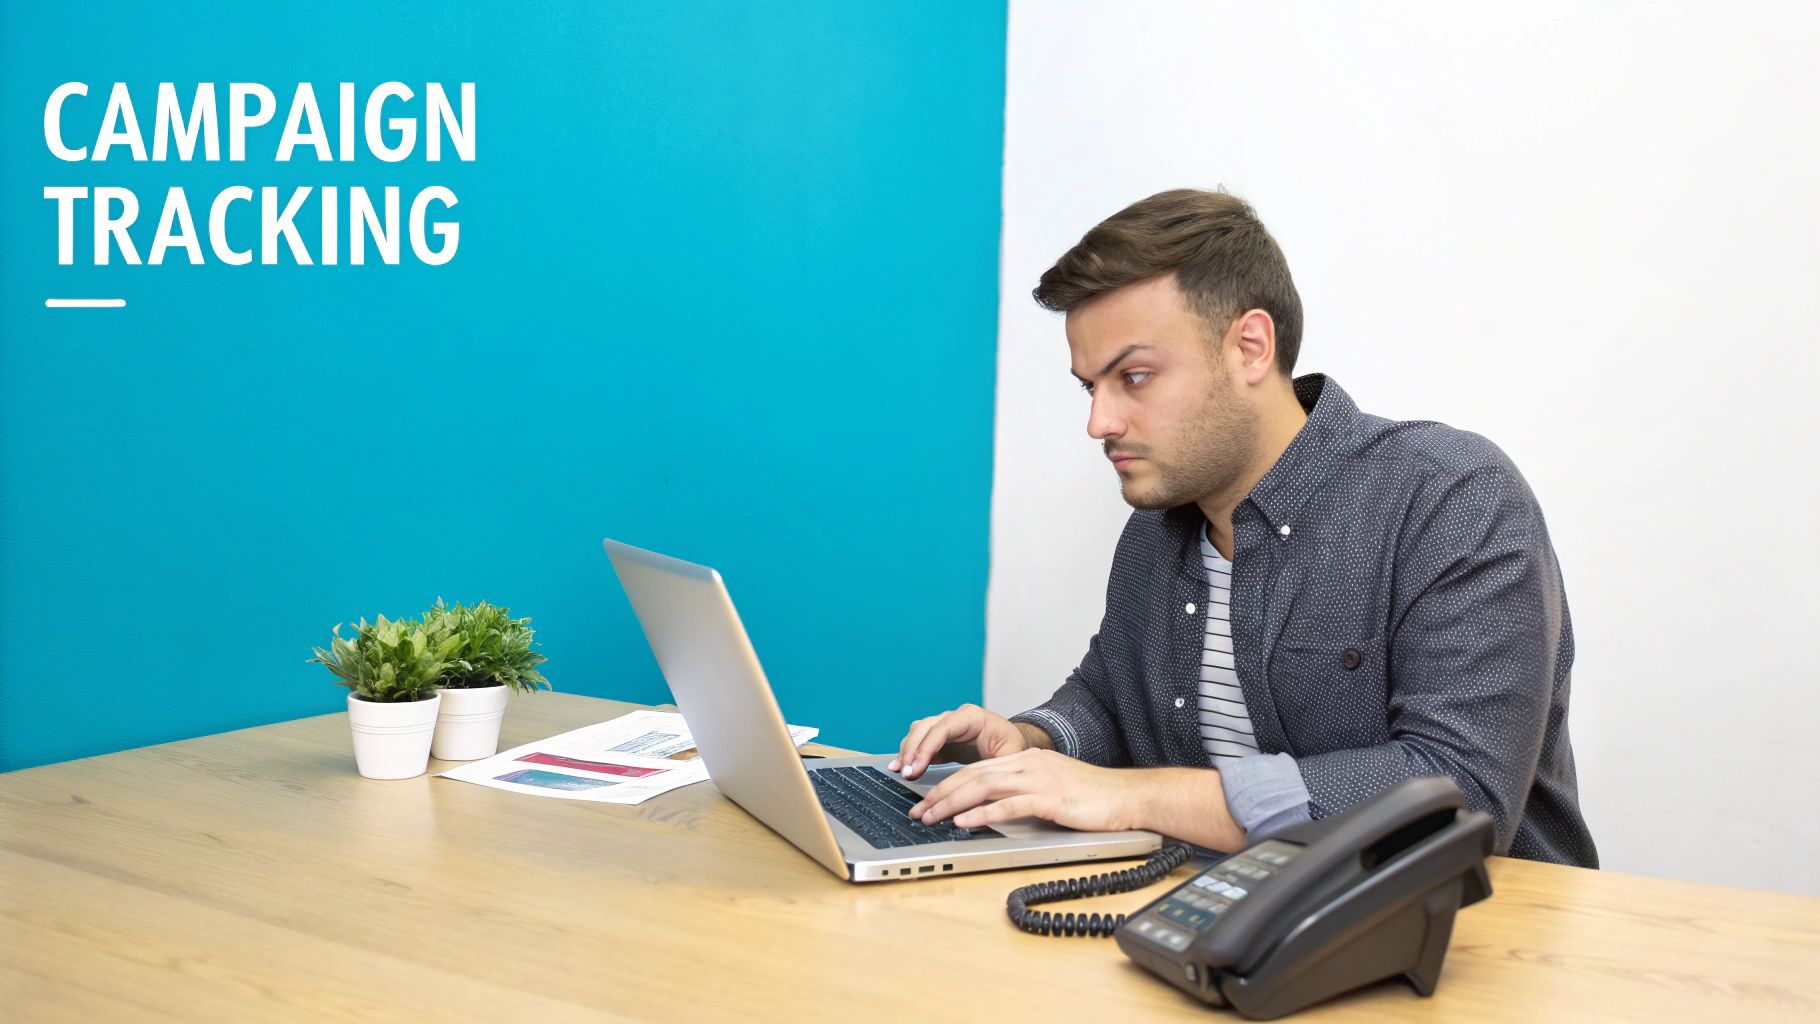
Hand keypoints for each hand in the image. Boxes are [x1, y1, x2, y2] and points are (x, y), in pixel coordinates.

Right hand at [888, 703, 1026, 780]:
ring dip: (907, 751)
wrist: (1010, 742)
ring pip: (918, 732)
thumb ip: (997, 765)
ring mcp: (945, 726)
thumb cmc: (1012, 746)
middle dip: (912, 750)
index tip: (916, 768)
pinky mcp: (940, 740)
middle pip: (925, 727)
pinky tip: (900, 767)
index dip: (927, 747)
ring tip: (899, 771)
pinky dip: (908, 754)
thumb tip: (981, 786)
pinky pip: (919, 742)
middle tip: (905, 772)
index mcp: (972, 717)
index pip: (943, 727)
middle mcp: (955, 717)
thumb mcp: (1011, 754)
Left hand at [906, 748, 1142, 832]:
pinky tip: (965, 823)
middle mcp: (1028, 764)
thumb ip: (1022, 792)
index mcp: (1026, 759)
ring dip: (952, 804)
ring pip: (983, 786)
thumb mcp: (1050, 787)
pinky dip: (982, 813)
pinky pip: (1008, 805)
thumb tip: (990, 807)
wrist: (1128, 796)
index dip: (947, 785)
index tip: (927, 802)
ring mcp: (1039, 778)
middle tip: (918, 812)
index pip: (976, 769)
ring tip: (931, 819)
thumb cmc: (1093, 797)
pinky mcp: (1050, 798)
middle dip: (940, 794)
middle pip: (972, 775)